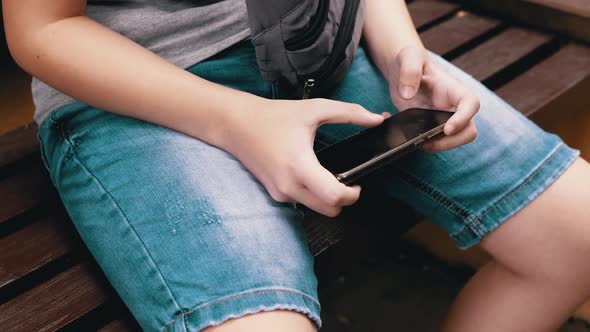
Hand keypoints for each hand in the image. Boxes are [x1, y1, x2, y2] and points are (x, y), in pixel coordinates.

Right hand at [224, 98, 384, 216]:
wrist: (236, 125)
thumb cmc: (273, 116)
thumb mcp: (314, 109)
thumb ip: (349, 113)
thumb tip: (377, 118)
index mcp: (300, 166)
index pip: (334, 197)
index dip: (353, 195)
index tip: (358, 184)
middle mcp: (289, 186)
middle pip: (329, 210)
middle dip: (343, 199)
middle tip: (348, 180)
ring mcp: (280, 193)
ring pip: (317, 208)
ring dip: (327, 197)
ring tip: (329, 174)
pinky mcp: (275, 194)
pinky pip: (302, 202)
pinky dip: (312, 193)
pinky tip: (311, 174)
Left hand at [387, 46, 479, 151]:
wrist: (400, 69)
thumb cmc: (410, 59)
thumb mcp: (408, 58)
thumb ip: (409, 71)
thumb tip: (407, 94)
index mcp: (454, 89)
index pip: (470, 105)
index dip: (463, 119)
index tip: (447, 128)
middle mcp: (453, 107)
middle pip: (468, 131)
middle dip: (452, 141)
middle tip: (428, 141)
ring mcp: (442, 118)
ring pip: (451, 142)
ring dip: (434, 146)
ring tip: (412, 140)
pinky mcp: (429, 126)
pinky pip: (432, 142)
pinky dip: (419, 144)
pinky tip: (401, 134)